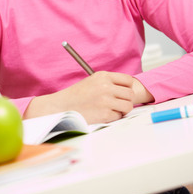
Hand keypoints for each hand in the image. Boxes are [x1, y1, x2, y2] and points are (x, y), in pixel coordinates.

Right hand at [24, 71, 151, 123]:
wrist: (62, 107)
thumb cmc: (76, 95)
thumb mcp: (92, 81)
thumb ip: (108, 82)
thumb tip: (128, 88)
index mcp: (103, 76)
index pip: (127, 80)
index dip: (128, 87)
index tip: (124, 92)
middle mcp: (106, 86)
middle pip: (130, 94)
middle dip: (126, 100)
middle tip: (118, 103)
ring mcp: (106, 100)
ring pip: (128, 106)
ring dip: (122, 110)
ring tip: (112, 110)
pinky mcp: (105, 114)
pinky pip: (119, 116)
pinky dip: (113, 117)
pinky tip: (103, 114)